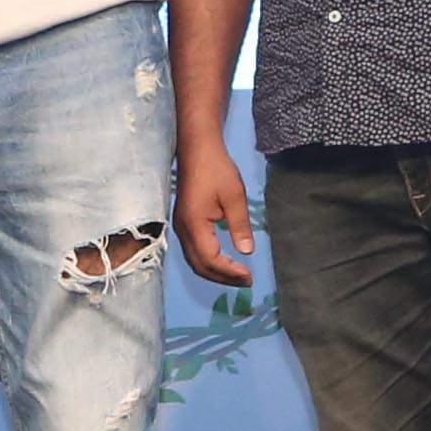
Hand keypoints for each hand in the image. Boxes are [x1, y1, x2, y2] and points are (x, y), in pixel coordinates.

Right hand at [175, 143, 259, 286]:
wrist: (197, 149)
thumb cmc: (217, 169)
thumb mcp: (235, 196)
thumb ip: (240, 225)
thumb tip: (247, 251)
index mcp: (194, 224)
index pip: (210, 259)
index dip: (229, 271)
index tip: (249, 275)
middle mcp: (183, 229)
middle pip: (199, 265)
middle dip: (222, 277)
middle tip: (246, 281)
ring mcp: (181, 226)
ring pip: (195, 260)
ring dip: (215, 271)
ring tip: (237, 275)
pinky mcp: (184, 222)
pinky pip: (194, 251)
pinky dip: (209, 261)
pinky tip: (223, 260)